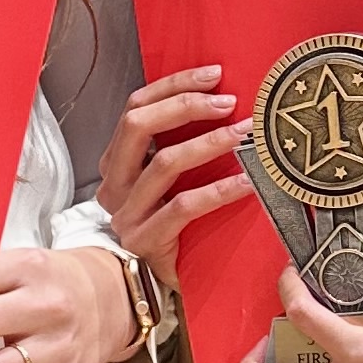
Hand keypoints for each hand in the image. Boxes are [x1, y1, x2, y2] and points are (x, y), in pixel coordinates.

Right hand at [98, 62, 251, 274]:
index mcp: (115, 163)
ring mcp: (127, 214)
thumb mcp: (163, 184)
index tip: (213, 74)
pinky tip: (247, 182)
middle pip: (139, 126)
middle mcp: (114, 185)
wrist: (145, 288)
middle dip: (186, 105)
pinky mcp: (147, 240)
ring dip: (209, 142)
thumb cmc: (166, 229)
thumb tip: (221, 104)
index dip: (173, 86)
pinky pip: (185, 206)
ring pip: (164, 163)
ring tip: (244, 134)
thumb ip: (174, 148)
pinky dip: (220, 190)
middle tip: (228, 102)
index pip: (135, 108)